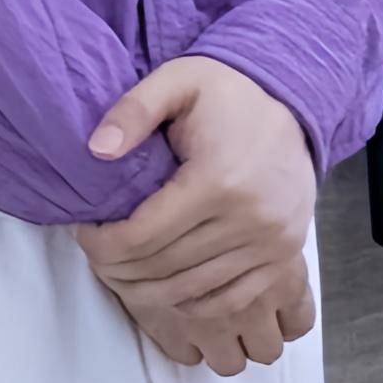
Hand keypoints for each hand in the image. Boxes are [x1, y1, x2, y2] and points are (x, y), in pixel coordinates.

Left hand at [78, 58, 319, 373]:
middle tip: (99, 252)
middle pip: (161, 269)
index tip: (85, 231)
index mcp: (220, 178)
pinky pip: (229, 299)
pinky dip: (191, 302)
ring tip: (124, 270)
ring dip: (146, 290)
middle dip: (116, 268)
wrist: (298, 103)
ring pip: (190, 291)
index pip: (141, 237)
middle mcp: (251, 217)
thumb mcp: (178, 79)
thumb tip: (97, 150)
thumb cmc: (229, 94)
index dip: (100, 243)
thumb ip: (134, 109)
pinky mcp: (284, 255)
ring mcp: (272, 241)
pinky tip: (167, 285)